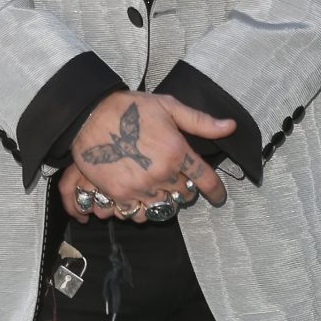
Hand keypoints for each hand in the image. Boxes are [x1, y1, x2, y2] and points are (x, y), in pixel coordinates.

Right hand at [70, 92, 233, 212]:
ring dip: (164, 201)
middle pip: (184, 194)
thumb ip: (200, 121)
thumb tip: (230, 126)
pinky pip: (139, 213)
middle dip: (183, 188)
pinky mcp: (120, 194)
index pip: (205, 179)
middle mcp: (161, 173)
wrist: (90, 116)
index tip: (218, 196)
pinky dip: (142, 209)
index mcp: (176, 151)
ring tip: (158, 189)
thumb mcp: (169, 107)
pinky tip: (140, 197)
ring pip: (164, 207)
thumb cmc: (130, 109)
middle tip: (175, 179)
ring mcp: (140, 186)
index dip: (215, 191)